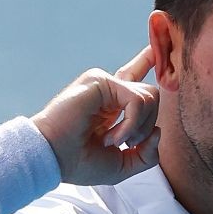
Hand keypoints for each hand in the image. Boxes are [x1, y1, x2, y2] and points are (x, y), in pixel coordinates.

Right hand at [32, 46, 160, 185]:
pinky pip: (137, 100)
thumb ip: (147, 154)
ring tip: (113, 141)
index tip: (154, 48)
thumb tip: (158, 131)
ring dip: (138, 127)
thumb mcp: (123, 164)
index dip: (146, 61)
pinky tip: (112, 137)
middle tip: (126, 144)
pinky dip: (131, 124)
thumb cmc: (80, 162)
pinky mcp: (101, 81)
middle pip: (152, 94)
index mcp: (112, 105)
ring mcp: (105, 84)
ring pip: (150, 96)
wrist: (53, 159)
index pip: (134, 77)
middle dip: (148, 126)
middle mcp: (109, 91)